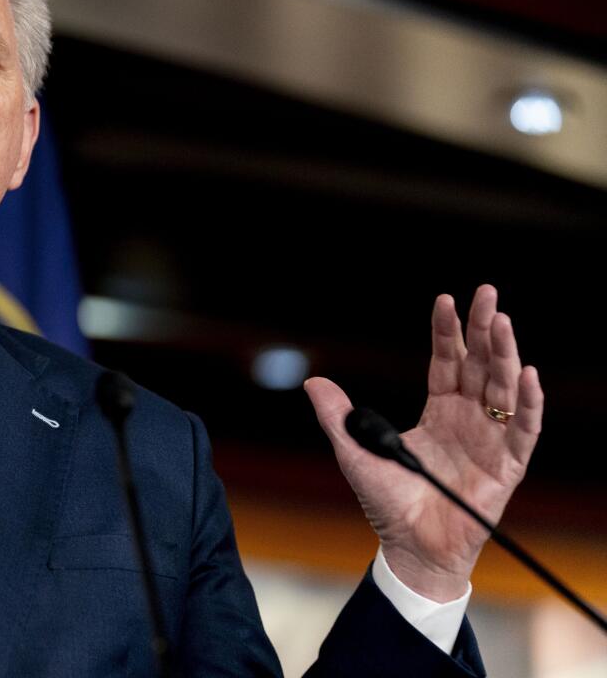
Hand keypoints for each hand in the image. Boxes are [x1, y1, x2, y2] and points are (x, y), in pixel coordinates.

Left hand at [306, 285, 543, 600]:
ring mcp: (490, 439)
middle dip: (483, 328)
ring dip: (504, 354)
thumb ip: (338, 417)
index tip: (445, 300)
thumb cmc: (387, 502)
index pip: (446, 361)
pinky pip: (523, 428)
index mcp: (438, 410)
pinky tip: (526, 374)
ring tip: (502, 322)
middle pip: (479, 364)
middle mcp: (468, 418)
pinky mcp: (507, 465)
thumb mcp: (355, 451)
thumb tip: (312, 381)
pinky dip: (528, 402)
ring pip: (502, 387)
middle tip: (487, 293)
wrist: (410, 547)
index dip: (446, 332)